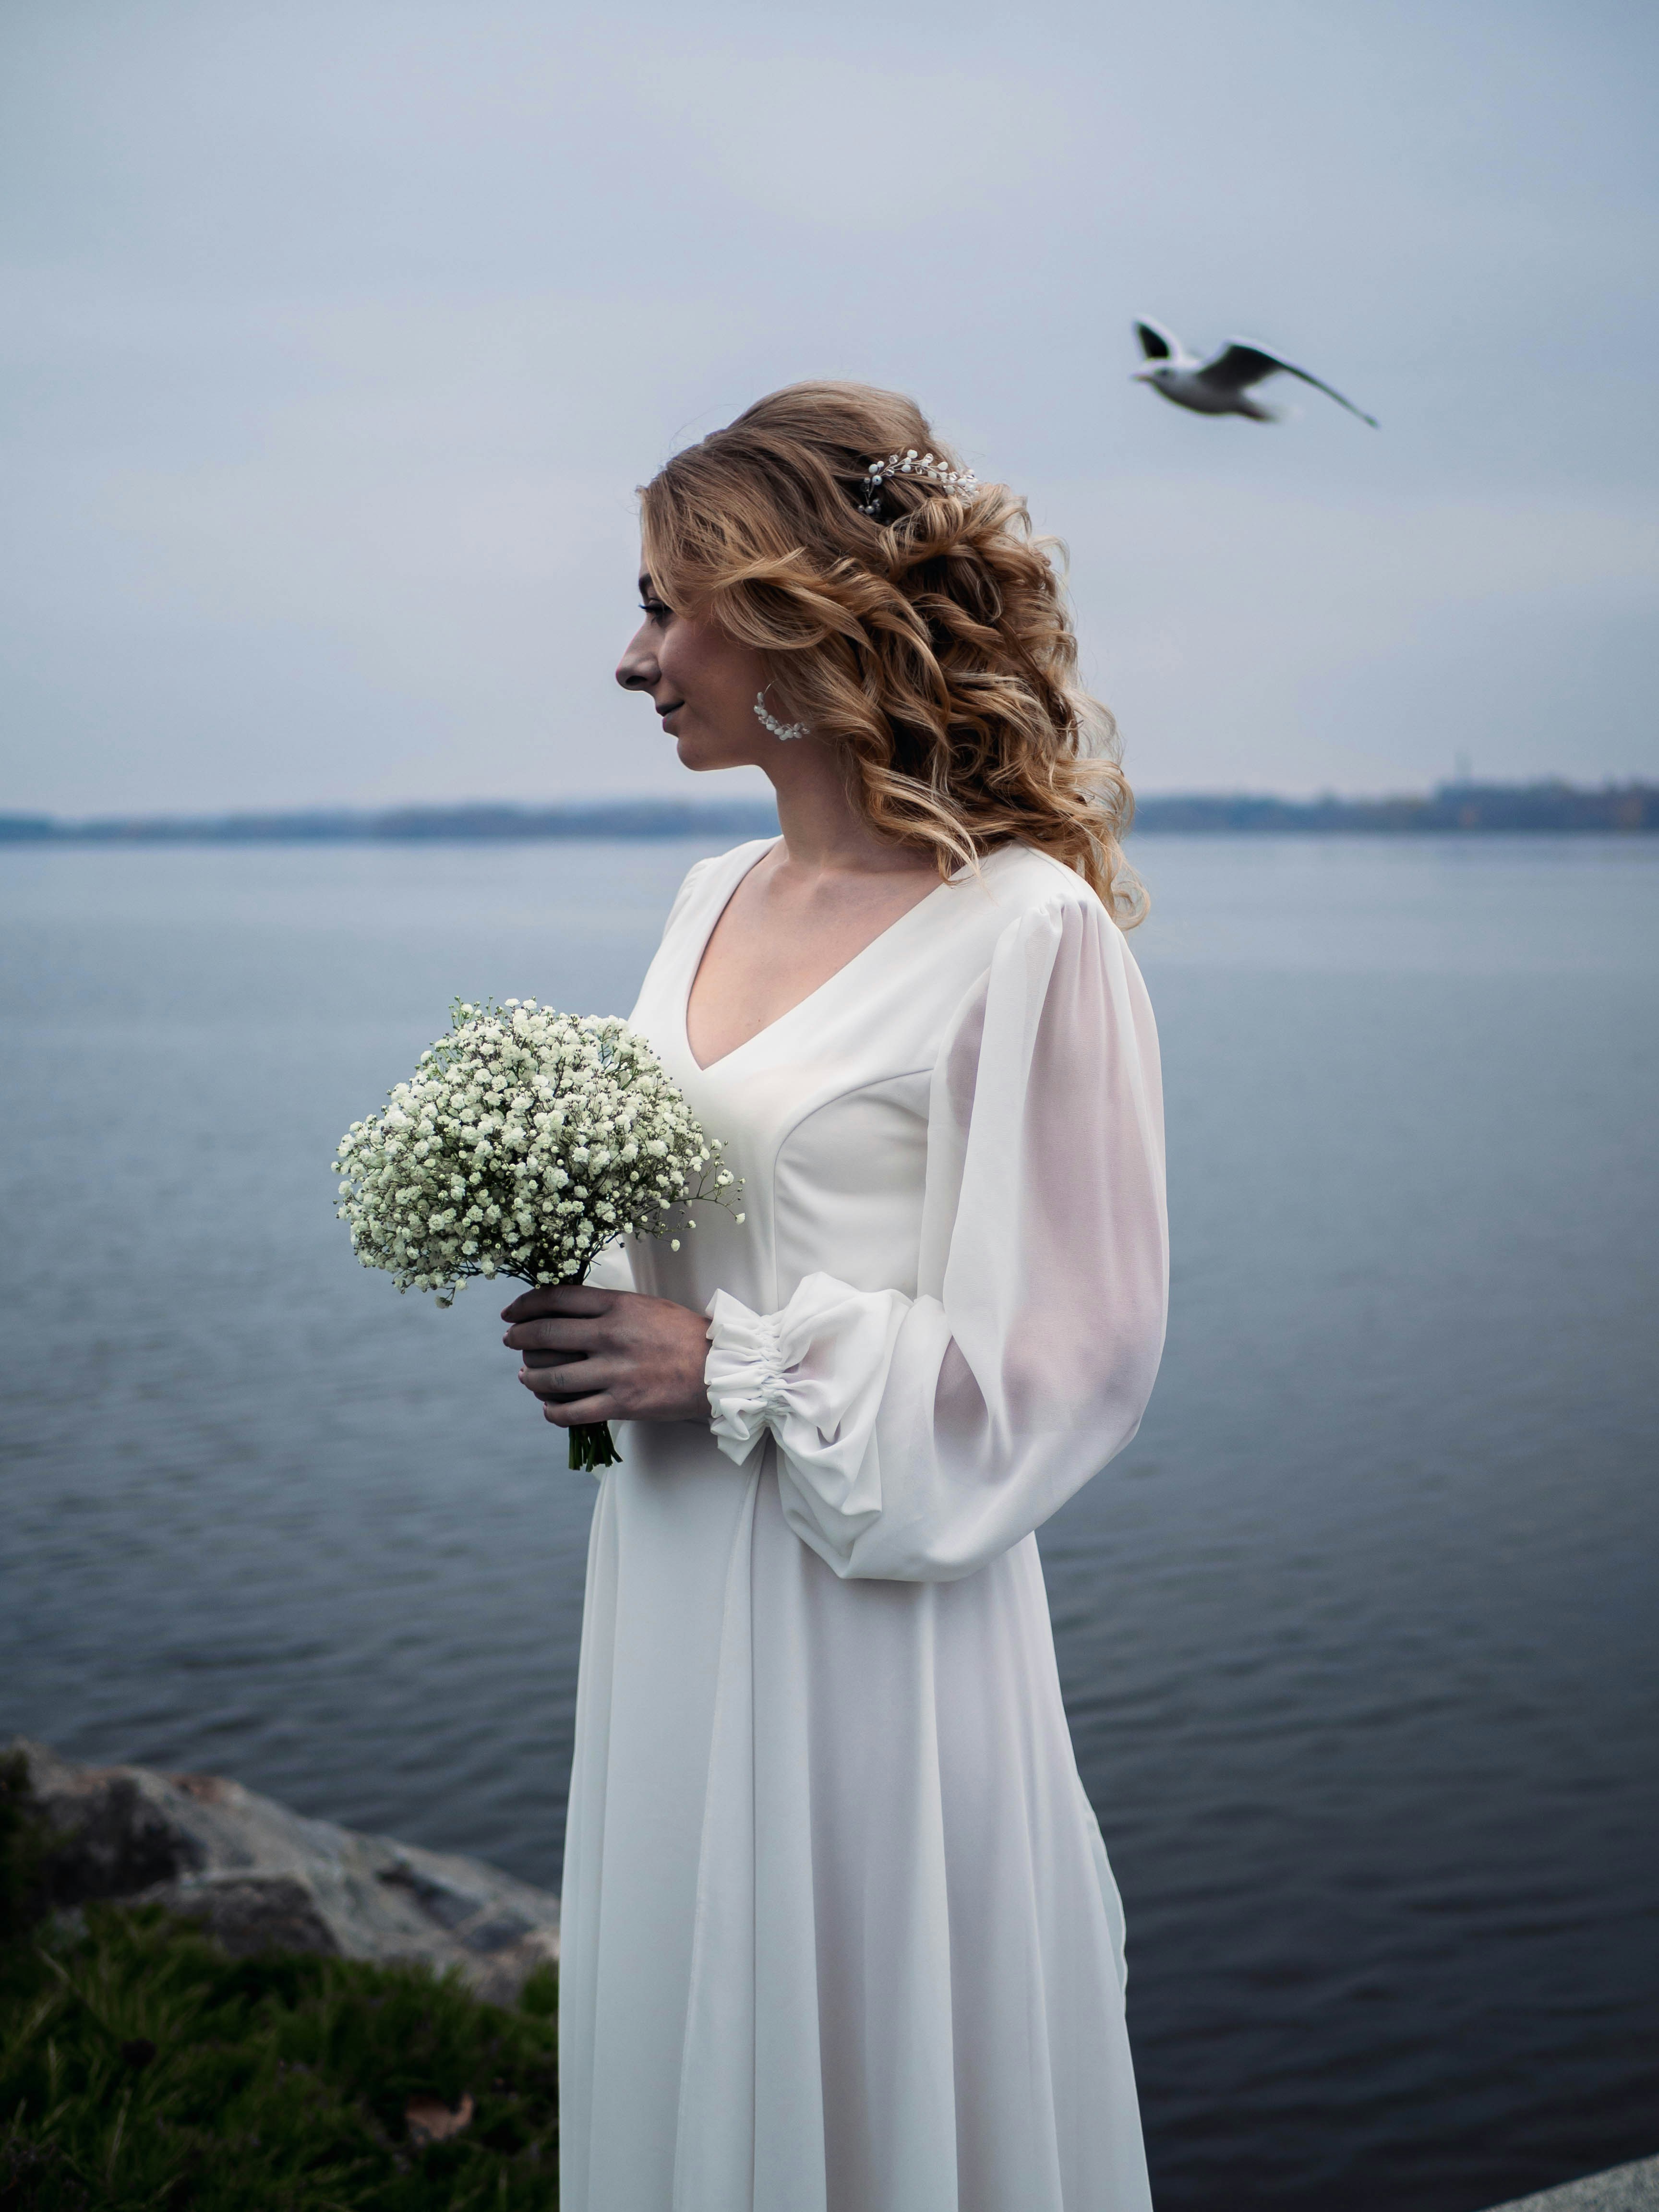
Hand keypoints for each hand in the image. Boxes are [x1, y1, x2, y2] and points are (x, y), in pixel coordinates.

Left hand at [500, 1285, 711, 1429]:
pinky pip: (573, 1412)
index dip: (525, 1304)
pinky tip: (549, 1407)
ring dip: (531, 1377)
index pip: (556, 1298)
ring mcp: (616, 1372)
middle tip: (510, 1340)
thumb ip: (608, 1307)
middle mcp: (612, 1335)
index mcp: (618, 1305)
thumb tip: (567, 1311)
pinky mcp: (623, 1404)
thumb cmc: (684, 1334)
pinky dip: (553, 1411)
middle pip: (546, 1335)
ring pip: (553, 1377)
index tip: (511, 1311)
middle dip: (518, 1338)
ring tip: (526, 1377)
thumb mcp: (645, 1306)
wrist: (721, 1367)